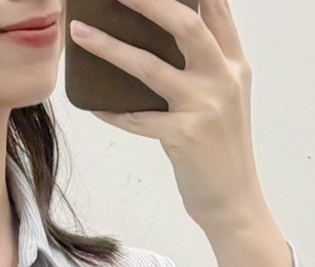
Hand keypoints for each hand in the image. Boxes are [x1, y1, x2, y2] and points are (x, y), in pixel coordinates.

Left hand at [70, 0, 264, 233]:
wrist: (234, 200)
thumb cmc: (221, 147)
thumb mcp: (227, 95)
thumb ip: (208, 62)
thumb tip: (171, 32)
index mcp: (234, 62)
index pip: (217, 8)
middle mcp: (222, 78)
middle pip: (185, 25)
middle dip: (148, 2)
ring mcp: (203, 106)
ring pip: (150, 67)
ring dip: (110, 48)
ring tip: (80, 33)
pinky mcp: (184, 136)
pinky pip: (137, 118)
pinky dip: (112, 112)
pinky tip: (92, 104)